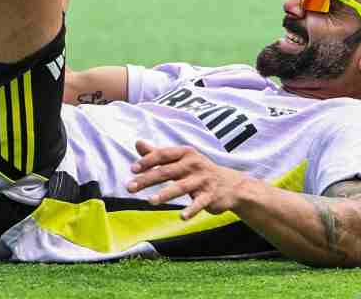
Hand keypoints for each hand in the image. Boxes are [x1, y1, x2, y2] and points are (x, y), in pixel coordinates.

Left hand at [126, 140, 248, 218]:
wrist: (230, 185)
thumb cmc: (198, 170)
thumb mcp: (181, 159)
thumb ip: (158, 153)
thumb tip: (137, 143)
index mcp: (185, 153)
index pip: (163, 155)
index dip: (147, 161)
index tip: (132, 169)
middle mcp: (194, 164)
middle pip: (167, 171)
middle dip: (148, 180)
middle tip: (130, 188)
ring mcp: (203, 180)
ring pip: (181, 187)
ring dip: (165, 194)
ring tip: (150, 201)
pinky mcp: (210, 196)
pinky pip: (199, 203)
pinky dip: (191, 210)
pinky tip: (182, 217)